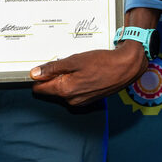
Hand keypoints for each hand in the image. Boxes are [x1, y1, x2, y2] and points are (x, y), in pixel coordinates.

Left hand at [29, 42, 147, 105]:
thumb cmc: (103, 62)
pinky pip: (75, 91)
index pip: (40, 89)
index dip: (38, 77)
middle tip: (64, 61)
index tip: (40, 68)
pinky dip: (75, 81)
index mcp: (65, 90)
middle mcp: (71, 99)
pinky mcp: (89, 99)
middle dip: (53, 76)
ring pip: (64, 89)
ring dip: (66, 78)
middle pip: (52, 89)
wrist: (126, 67)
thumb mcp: (74, 60)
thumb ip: (53, 68)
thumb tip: (35, 74)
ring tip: (77, 65)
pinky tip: (85, 71)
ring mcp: (81, 101)